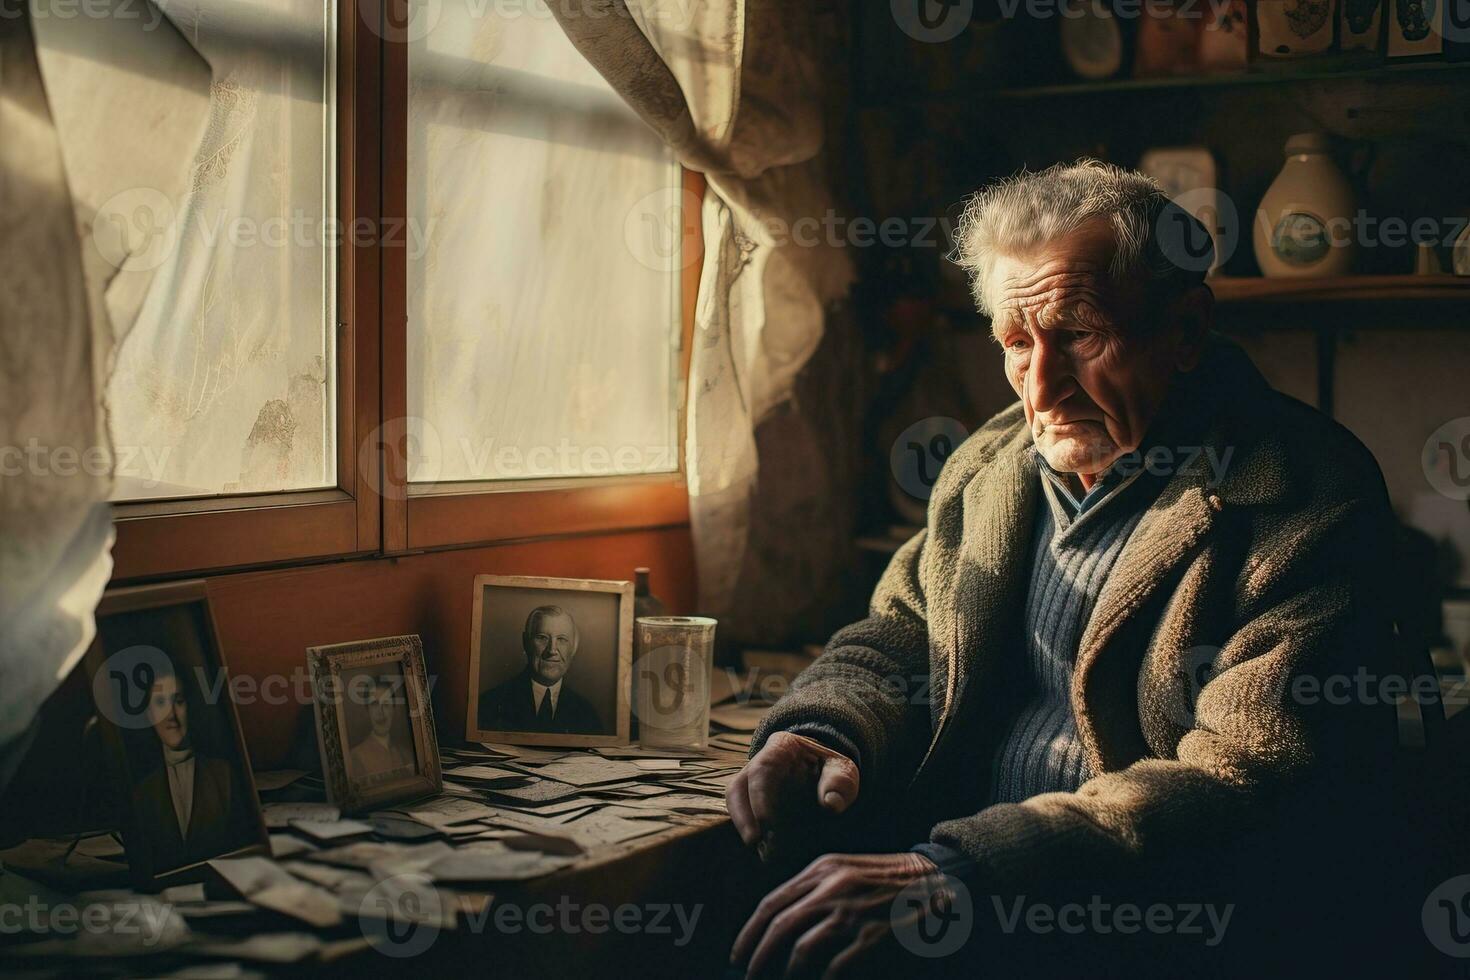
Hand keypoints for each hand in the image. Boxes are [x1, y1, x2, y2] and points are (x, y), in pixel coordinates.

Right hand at [726, 732, 860, 847]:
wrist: (822, 772)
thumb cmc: (831, 770)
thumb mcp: (842, 770)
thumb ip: (839, 783)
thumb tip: (831, 804)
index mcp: (781, 748)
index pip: (763, 768)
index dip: (760, 795)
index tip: (766, 821)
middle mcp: (759, 762)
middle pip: (740, 786)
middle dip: (744, 815)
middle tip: (756, 842)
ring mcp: (751, 781)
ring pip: (735, 800)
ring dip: (743, 825)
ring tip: (761, 850)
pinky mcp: (751, 801)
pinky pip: (743, 814)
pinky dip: (751, 831)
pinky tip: (763, 849)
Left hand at [730, 851, 941, 978]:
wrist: (937, 879)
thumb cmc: (886, 879)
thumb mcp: (844, 870)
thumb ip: (812, 890)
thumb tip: (779, 924)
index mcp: (822, 870)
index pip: (771, 903)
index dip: (748, 933)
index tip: (736, 955)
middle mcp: (832, 888)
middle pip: (779, 926)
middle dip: (757, 957)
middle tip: (748, 977)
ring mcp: (853, 912)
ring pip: (802, 949)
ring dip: (785, 974)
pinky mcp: (874, 937)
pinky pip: (835, 968)